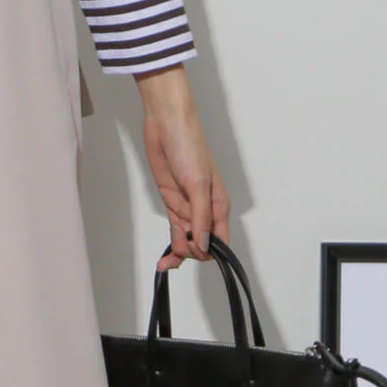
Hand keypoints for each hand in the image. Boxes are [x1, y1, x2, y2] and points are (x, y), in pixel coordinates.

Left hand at [135, 64, 230, 272]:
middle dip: (192, 252)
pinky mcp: (172, 201)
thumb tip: (205, 245)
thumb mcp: (197, 184)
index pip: (221, 239)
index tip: (197, 252)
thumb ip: (201, 217)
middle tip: (180, 248)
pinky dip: (173, 243)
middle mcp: (205, 208)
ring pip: (188, 239)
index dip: (211, 251)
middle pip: (203, 243)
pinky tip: (167, 258)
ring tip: (168, 261)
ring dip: (180, 253)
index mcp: (218, 204)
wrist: (165, 125)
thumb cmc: (189, 147)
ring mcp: (187, 206)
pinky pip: (175, 229)